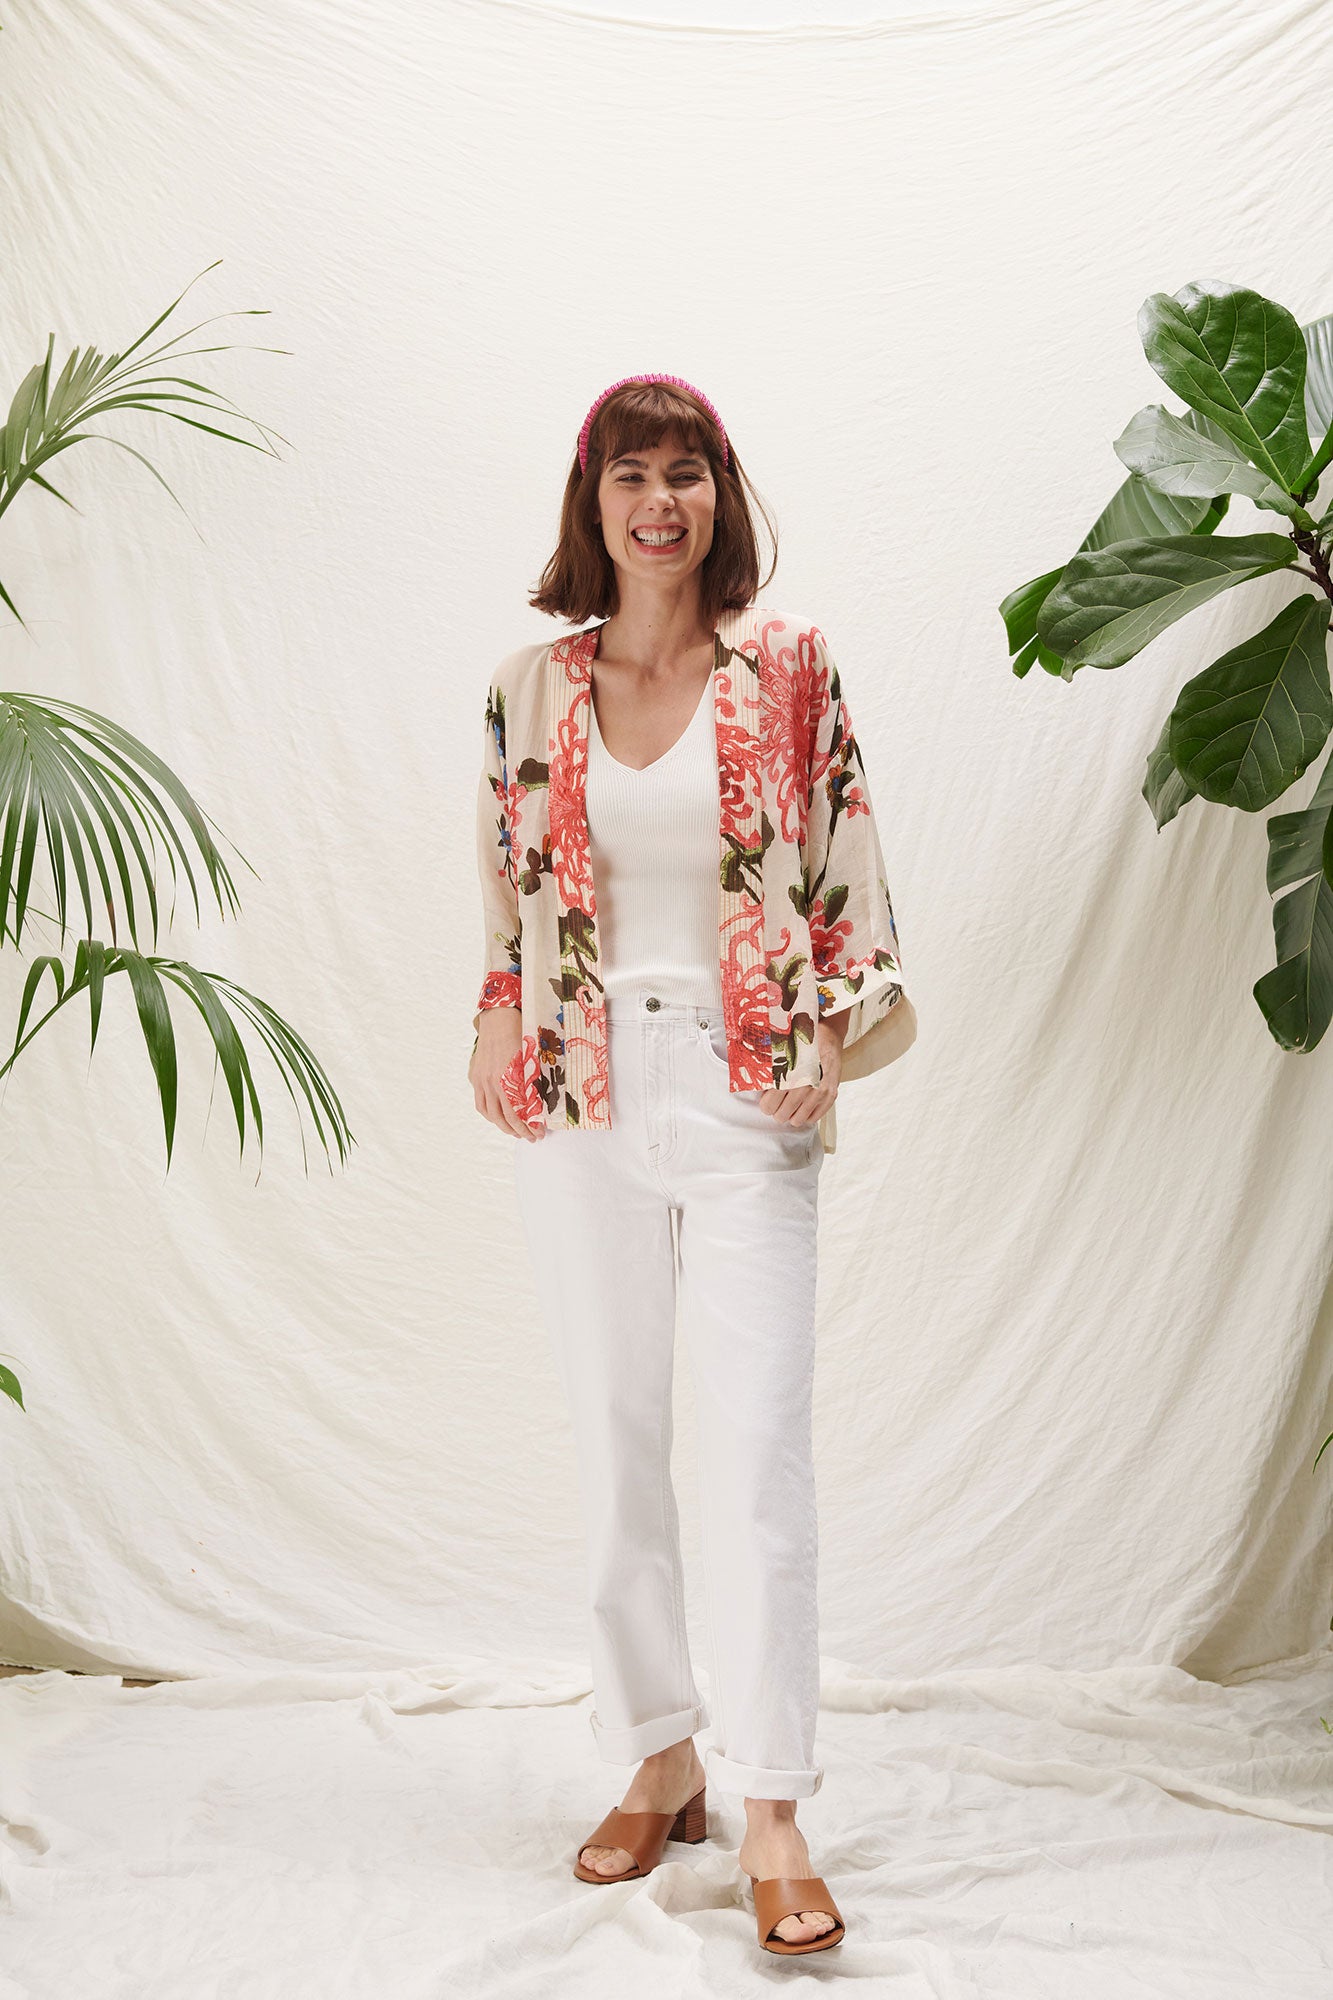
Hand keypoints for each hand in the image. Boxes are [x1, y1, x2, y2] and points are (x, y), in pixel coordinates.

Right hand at [468, 1008, 543, 1141]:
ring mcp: (480, 1079)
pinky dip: (489, 1112)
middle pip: (500, 1118)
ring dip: (501, 1125)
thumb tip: (540, 1106)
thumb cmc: (519, 1033)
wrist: (498, 1018)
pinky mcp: (475, 1074)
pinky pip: (480, 1100)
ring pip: (487, 1112)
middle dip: (516, 1131)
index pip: (516, 1115)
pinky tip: (498, 1114)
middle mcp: (490, 1082)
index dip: (527, 1128)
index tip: (538, 1134)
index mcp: (506, 1079)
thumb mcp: (531, 1059)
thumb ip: (532, 1082)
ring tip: (513, 1130)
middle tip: (528, 1137)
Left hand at [755, 1011, 846, 1127]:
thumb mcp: (781, 1054)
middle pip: (782, 1115)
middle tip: (778, 1102)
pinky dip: (806, 1114)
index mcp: (790, 1075)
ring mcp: (820, 1092)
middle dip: (777, 1110)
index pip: (769, 1105)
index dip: (766, 1105)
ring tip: (791, 1103)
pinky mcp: (831, 1095)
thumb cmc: (802, 1046)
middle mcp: (806, 1085)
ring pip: (797, 1120)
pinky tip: (804, 1104)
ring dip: (792, 1114)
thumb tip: (754, 1087)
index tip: (767, 1101)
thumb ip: (769, 1072)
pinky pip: (813, 1118)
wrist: (828, 1036)